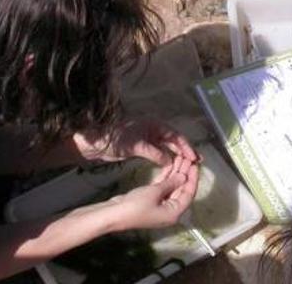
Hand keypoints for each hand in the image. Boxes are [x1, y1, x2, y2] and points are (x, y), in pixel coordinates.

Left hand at [76, 120, 197, 165]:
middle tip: (196, 163)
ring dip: (177, 156)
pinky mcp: (142, 148)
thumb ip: (154, 153)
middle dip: (184, 151)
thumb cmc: (115, 139)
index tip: (193, 158)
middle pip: (173, 140)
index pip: (174, 135)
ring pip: (167, 147)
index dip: (185, 147)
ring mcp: (148, 139)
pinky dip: (166, 159)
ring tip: (187, 166)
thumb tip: (169, 161)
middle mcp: (153, 130)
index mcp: (153, 124)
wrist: (95, 143)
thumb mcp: (136, 146)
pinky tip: (172, 167)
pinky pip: (159, 153)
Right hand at [104, 155, 199, 229]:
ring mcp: (160, 206)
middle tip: (188, 158)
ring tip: (180, 158)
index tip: (195, 164)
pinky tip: (170, 165)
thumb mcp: (155, 192)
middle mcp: (170, 210)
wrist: (114, 214)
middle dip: (184, 173)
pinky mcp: (151, 200)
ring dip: (176, 174)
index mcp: (174, 212)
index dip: (193, 178)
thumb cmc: (136, 205)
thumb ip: (171, 183)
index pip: (189, 194)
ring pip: (172, 187)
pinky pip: (163, 188)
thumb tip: (184, 176)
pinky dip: (166, 178)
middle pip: (181, 190)